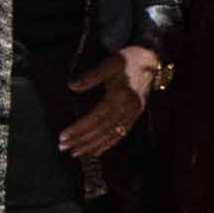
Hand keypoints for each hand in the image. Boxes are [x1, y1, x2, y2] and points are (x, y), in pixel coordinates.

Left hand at [58, 44, 163, 162]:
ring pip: (111, 135)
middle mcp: (128, 108)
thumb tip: (72, 86)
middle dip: (82, 141)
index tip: (64, 136)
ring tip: (76, 153)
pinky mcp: (135, 115)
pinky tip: (96, 151)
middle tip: (64, 148)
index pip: (95, 118)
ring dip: (93, 146)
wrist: (150, 60)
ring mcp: (133, 113)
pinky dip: (108, 144)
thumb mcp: (109, 64)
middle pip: (102, 130)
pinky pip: (121, 134)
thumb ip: (90, 76)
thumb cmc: (128, 60)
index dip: (79, 129)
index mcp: (120, 95)